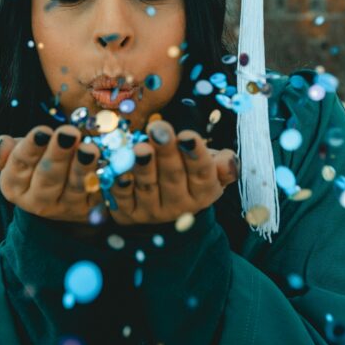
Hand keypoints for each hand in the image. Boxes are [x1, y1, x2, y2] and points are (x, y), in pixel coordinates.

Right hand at [0, 125, 101, 222]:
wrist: (62, 190)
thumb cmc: (36, 161)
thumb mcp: (19, 153)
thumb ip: (5, 150)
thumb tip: (1, 145)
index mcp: (14, 186)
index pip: (19, 166)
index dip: (30, 149)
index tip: (42, 131)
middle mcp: (37, 202)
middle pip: (47, 179)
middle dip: (58, 156)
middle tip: (68, 133)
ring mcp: (66, 208)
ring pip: (74, 188)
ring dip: (82, 168)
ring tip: (90, 149)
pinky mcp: (91, 209)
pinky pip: (99, 194)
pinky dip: (104, 179)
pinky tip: (109, 163)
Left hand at [109, 120, 237, 224]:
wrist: (163, 203)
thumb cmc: (190, 173)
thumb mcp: (211, 168)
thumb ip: (223, 164)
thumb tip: (227, 162)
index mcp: (204, 192)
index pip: (202, 173)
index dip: (195, 155)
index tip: (187, 136)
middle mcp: (180, 206)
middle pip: (173, 177)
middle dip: (166, 152)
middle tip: (159, 130)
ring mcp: (152, 211)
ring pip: (148, 186)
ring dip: (143, 167)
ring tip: (140, 148)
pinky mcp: (128, 213)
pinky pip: (122, 197)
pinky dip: (120, 183)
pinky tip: (117, 169)